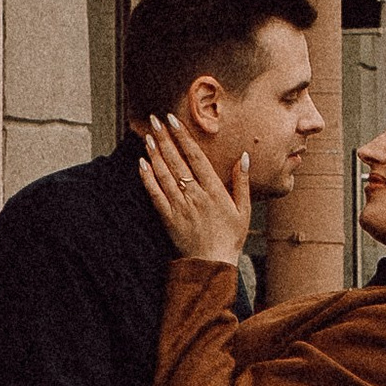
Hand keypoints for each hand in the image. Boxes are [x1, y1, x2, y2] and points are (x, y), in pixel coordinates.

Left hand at [138, 113, 251, 266]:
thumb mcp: (244, 210)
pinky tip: (141, 164)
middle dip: (165, 138)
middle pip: (177, 161)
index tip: (174, 121)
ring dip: (154, 153)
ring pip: (164, 175)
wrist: (212, 264)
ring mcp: (180, 207)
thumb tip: (244, 156)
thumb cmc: (231, 237)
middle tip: (154, 120)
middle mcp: (195, 196)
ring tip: (147, 136)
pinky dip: (147, 178)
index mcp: (214, 191)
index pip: (196, 157)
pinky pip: (155, 195)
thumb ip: (242, 182)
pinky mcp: (168, 218)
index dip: (184, 137)